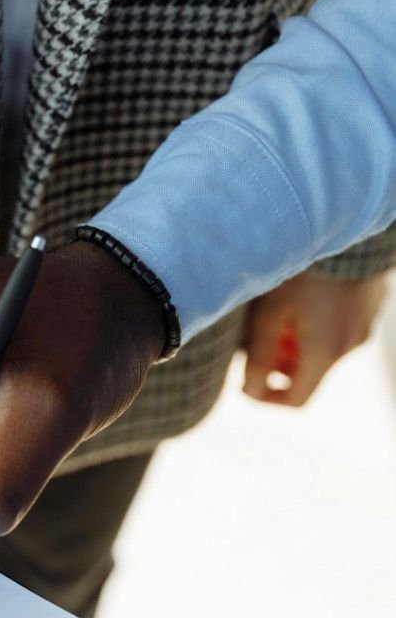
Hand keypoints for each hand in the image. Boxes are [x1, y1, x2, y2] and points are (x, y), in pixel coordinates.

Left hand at [242, 271, 387, 406]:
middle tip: (259, 341)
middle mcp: (351, 345)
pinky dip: (318, 327)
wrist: (343, 217)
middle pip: (310, 374)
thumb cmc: (299, 265)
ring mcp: (366, 324)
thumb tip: (249, 391)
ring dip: (299, 345)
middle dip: (281, 366)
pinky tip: (303, 299)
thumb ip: (257, 357)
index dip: (267, 398)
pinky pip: (340, 328)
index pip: (296, 400)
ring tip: (279, 315)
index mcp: (325, 353)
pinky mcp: (372, 304)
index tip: (246, 384)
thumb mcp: (268, 313)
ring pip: (325, 350)